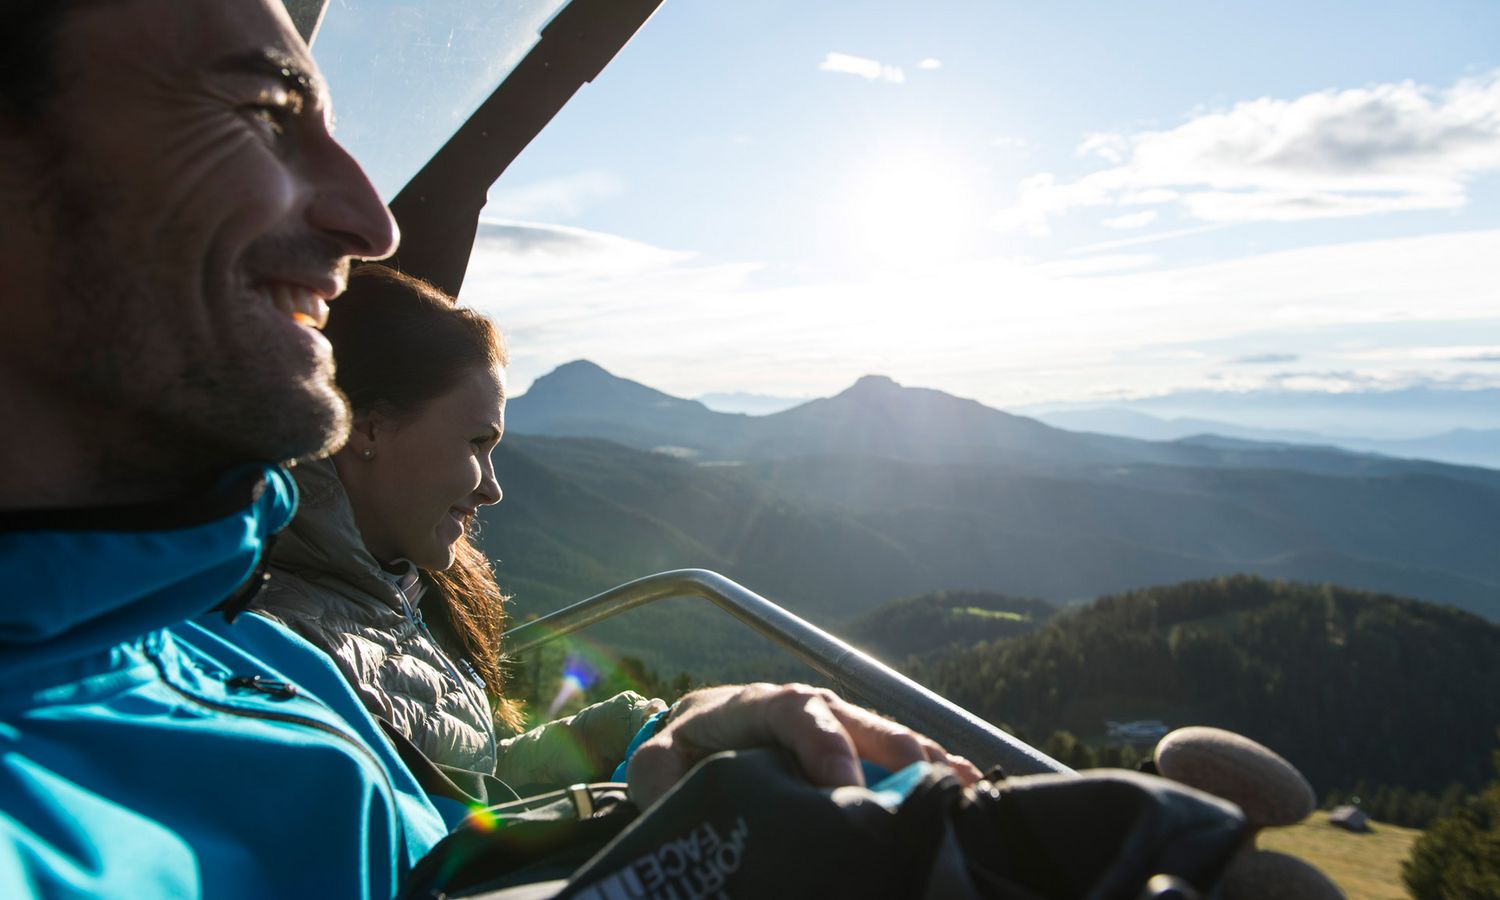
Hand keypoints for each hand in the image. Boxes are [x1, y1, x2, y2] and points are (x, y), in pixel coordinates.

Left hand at [626, 683, 981, 807]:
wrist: (688, 740)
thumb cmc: (675, 753)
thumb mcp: (655, 765)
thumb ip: (663, 775)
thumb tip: (686, 796)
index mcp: (752, 704)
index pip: (793, 710)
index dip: (823, 742)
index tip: (844, 784)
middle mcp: (800, 707)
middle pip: (851, 716)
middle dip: (891, 745)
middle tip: (924, 779)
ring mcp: (829, 725)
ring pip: (878, 732)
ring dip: (921, 755)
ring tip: (961, 782)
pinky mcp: (846, 748)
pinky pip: (890, 753)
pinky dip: (925, 766)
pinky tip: (962, 785)